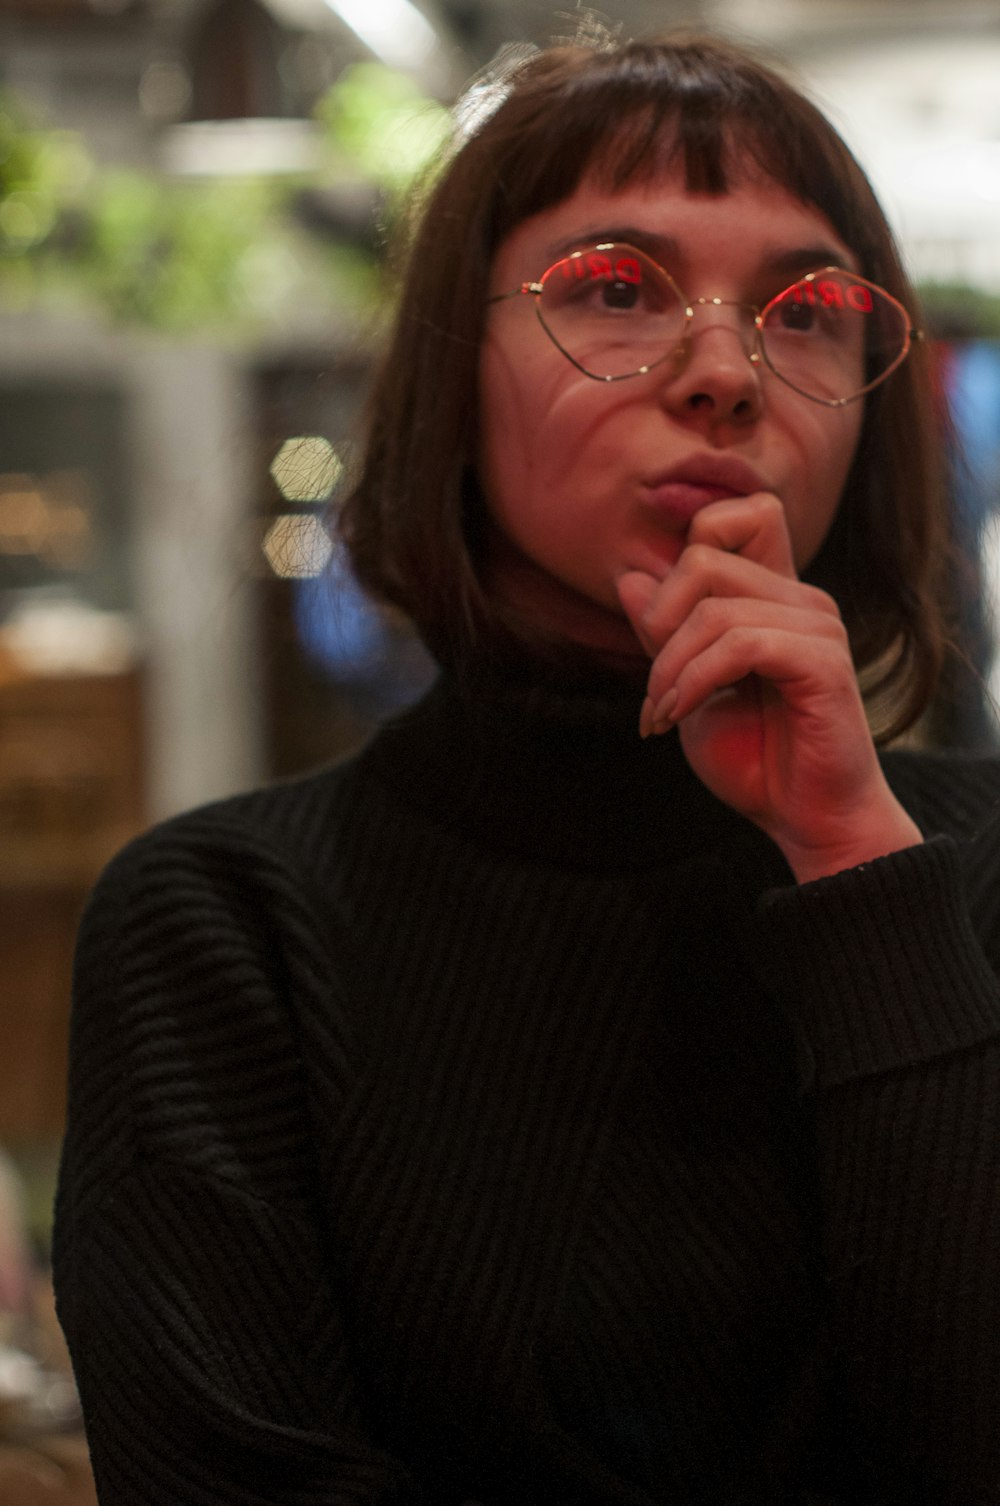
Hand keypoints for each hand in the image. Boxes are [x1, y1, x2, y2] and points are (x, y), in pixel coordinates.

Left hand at [616, 492, 921, 882]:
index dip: (687, 547)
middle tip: (651, 688)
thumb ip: (663, 635)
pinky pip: (739, 645)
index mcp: (774, 596)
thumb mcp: (686, 690)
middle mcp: (802, 599)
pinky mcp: (824, 662)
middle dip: (657, 622)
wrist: (805, 821)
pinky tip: (677, 719)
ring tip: (660, 716)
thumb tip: (629, 576)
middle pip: (704, 558)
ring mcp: (818, 626)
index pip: (740, 514)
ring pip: (714, 608)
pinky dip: (693, 683)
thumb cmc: (755, 760)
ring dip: (668, 668)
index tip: (657, 628)